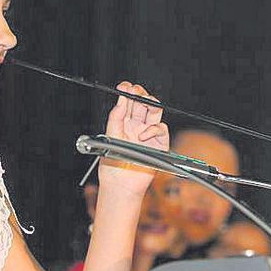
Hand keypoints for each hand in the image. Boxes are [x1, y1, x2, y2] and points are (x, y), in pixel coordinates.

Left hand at [97, 81, 169, 195]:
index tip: (124, 86)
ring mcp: (148, 134)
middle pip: (143, 103)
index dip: (128, 92)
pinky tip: (143, 136)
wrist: (120, 184)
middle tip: (135, 91)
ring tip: (143, 102)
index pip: (128, 102)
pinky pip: (161, 128)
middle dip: (140, 94)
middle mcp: (136, 127)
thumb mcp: (110, 135)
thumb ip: (116, 116)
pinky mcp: (159, 144)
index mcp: (123, 123)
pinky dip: (153, 129)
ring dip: (150, 104)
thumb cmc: (112, 164)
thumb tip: (121, 99)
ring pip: (154, 111)